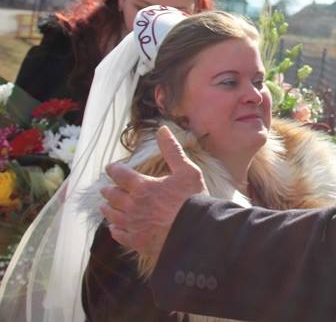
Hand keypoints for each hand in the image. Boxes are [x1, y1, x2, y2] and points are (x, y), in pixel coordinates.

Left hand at [101, 125, 207, 261]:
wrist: (195, 232)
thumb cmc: (193, 200)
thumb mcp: (187, 170)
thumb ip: (172, 150)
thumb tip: (162, 129)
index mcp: (142, 186)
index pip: (120, 175)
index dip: (113, 170)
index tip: (110, 168)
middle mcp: (132, 205)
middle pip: (112, 195)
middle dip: (108, 190)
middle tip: (104, 188)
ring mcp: (132, 224)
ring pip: (112, 215)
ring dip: (107, 209)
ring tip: (104, 206)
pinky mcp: (136, 241)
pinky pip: (118, 234)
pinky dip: (114, 229)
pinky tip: (114, 228)